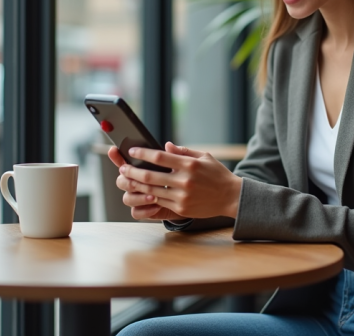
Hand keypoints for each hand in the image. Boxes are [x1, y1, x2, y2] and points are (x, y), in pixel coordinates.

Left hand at [109, 143, 241, 220]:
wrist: (231, 197)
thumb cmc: (218, 174)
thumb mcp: (205, 157)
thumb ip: (184, 152)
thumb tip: (166, 146)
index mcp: (189, 165)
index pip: (160, 157)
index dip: (143, 153)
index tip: (132, 151)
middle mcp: (184, 180)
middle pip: (150, 175)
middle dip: (133, 171)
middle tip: (122, 167)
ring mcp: (182, 196)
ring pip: (152, 191)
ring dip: (136, 185)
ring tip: (126, 179)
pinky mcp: (182, 208)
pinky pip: (160, 202)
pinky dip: (148, 197)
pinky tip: (140, 192)